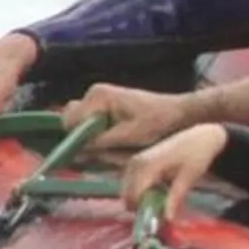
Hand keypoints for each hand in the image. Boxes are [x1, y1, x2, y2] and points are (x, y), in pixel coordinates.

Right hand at [63, 82, 200, 152]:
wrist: (179, 113)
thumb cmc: (158, 122)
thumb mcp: (130, 135)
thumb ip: (101, 142)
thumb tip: (77, 151)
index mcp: (98, 96)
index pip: (70, 122)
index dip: (75, 141)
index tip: (87, 155)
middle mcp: (94, 93)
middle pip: (72, 121)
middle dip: (82, 138)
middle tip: (102, 151)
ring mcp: (99, 98)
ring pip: (80, 123)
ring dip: (91, 137)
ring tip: (112, 146)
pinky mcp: (105, 105)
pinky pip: (91, 122)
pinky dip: (98, 134)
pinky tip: (115, 141)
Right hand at [119, 125, 230, 213]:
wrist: (200, 137)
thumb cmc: (197, 155)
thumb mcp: (189, 177)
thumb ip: (176, 198)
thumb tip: (168, 219)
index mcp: (147, 165)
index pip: (135, 195)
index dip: (143, 210)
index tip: (157, 220)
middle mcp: (135, 163)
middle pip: (128, 194)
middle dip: (140, 207)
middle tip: (159, 213)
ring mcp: (134, 161)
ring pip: (127, 190)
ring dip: (140, 200)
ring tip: (160, 203)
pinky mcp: (136, 162)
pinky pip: (131, 183)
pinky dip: (140, 192)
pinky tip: (157, 193)